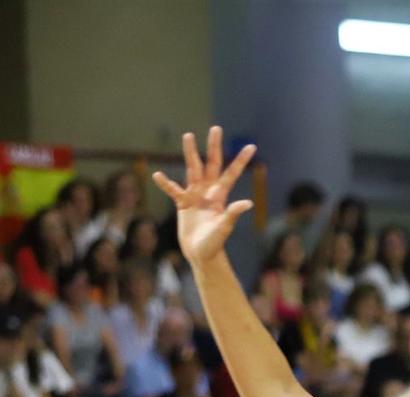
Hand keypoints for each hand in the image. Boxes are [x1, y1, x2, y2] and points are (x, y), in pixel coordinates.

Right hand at [151, 126, 256, 267]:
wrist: (201, 254)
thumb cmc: (215, 243)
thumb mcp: (224, 228)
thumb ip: (232, 214)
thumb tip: (247, 203)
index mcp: (220, 196)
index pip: (231, 173)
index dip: (241, 160)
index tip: (252, 146)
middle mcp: (208, 191)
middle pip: (211, 164)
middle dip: (214, 147)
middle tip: (216, 129)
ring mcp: (195, 196)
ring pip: (192, 169)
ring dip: (190, 153)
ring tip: (188, 135)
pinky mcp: (183, 204)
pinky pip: (173, 190)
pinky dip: (166, 184)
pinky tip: (157, 175)